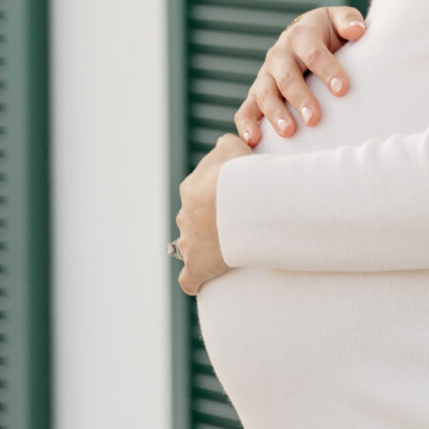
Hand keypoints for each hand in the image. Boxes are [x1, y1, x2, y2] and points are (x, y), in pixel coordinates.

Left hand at [176, 131, 248, 293]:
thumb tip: (224, 144)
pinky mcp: (196, 266)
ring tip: (230, 250)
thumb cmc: (240, 174)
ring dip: (205, 248)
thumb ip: (225, 144)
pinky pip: (189, 278)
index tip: (236, 201)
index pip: (199, 192)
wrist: (242, 202)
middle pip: (194, 220)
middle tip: (237, 225)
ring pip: (191, 246)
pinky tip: (200, 284)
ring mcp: (189, 242)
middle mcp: (186, 215)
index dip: (217, 197)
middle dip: (209, 223)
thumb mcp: (233, 147)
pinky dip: (194, 281)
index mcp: (191, 189)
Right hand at [235, 4, 365, 144]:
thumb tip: (357, 30)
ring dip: (275, 114)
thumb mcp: (337, 20)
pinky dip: (245, 124)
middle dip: (300, 98)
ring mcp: (265, 76)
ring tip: (289, 132)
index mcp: (300, 36)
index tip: (342, 89)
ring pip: (265, 94)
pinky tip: (251, 141)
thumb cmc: (327, 34)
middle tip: (315, 118)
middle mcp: (279, 55)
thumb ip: (348, 21)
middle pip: (287, 77)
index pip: (313, 52)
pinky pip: (246, 109)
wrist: (304, 37)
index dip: (327, 70)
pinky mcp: (256, 94)